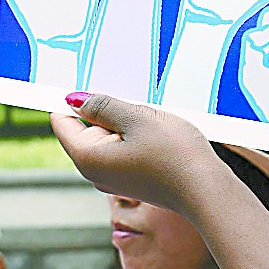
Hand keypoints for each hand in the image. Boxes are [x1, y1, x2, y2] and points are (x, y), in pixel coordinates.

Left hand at [52, 93, 222, 217]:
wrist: (207, 190)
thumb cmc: (175, 153)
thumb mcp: (137, 118)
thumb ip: (102, 106)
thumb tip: (74, 100)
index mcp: (87, 157)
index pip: (61, 121)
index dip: (70, 97)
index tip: (86, 78)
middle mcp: (94, 172)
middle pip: (84, 129)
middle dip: (101, 109)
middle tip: (129, 97)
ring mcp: (112, 179)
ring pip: (106, 137)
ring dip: (121, 121)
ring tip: (147, 115)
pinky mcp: (131, 180)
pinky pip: (121, 149)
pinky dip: (132, 135)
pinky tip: (155, 131)